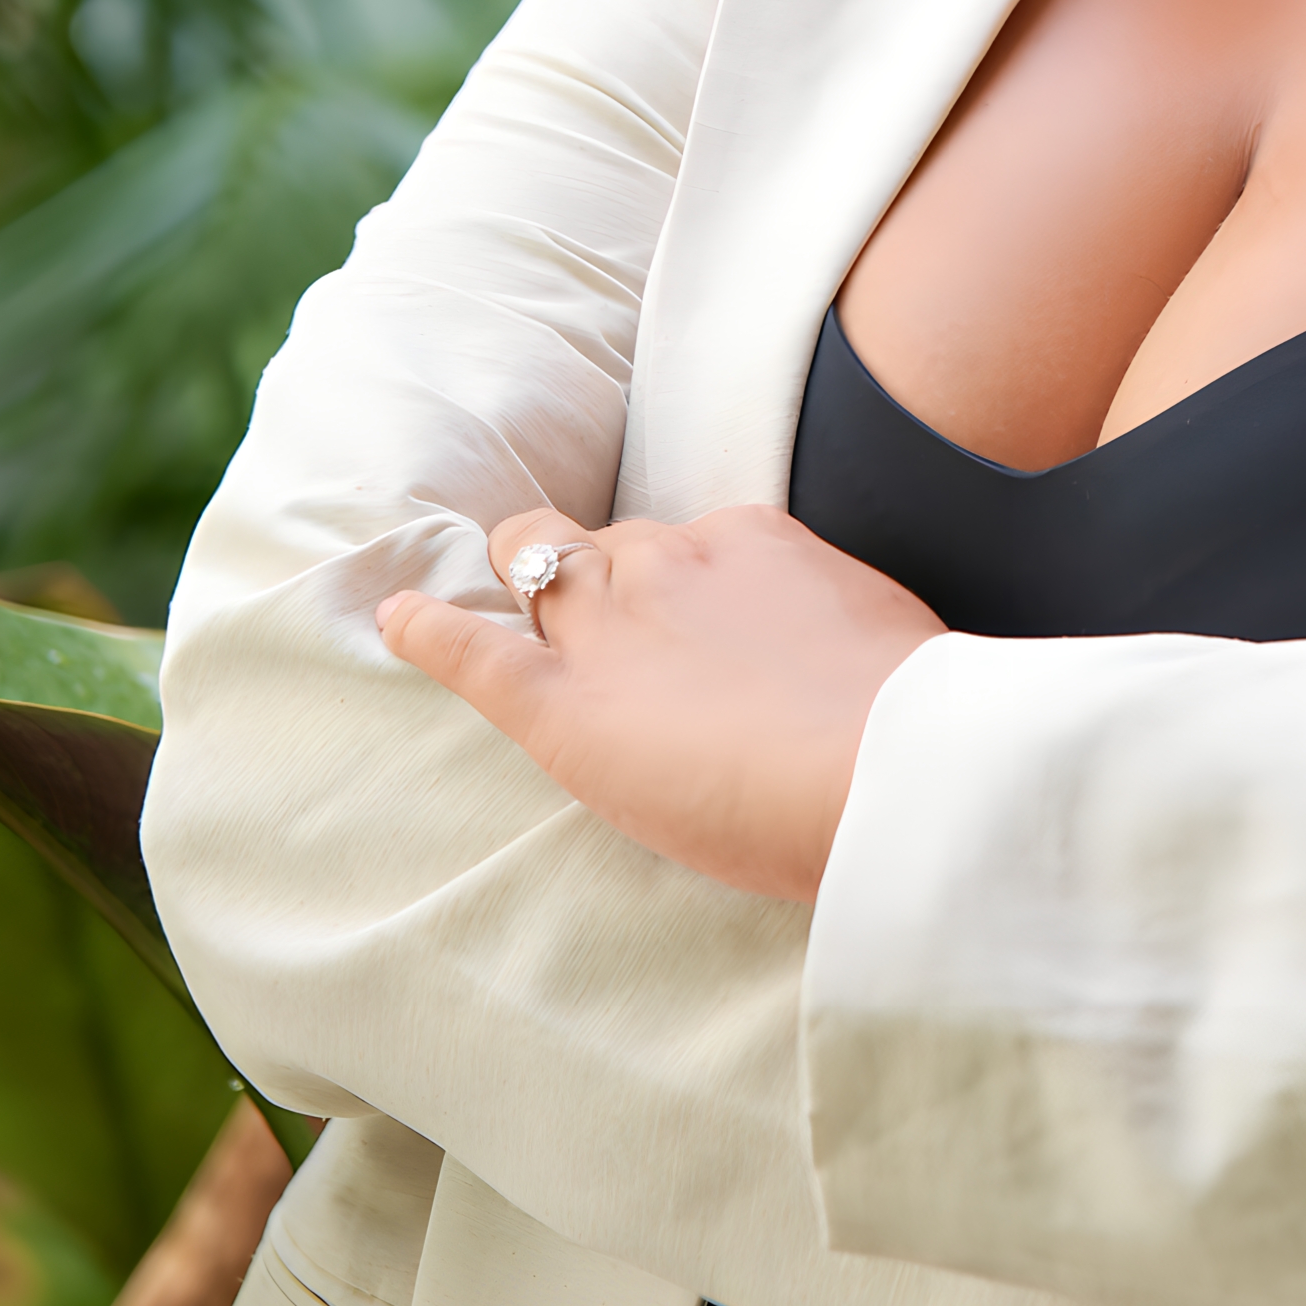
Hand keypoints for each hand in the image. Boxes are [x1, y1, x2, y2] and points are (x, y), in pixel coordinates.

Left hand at [376, 504, 942, 902]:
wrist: (889, 766)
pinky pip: (471, 652)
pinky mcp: (564, 705)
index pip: (689, 547)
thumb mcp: (882, 632)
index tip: (696, 633)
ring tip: (501, 616)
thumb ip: (830, 629)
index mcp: (749, 539)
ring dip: (525, 594)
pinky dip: (427, 631)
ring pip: (535, 573)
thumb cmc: (908, 718)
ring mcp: (612, 626)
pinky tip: (396, 618)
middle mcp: (669, 561)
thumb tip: (832, 659)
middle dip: (586, 570)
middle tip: (598, 626)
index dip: (679, 590)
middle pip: (598, 546)